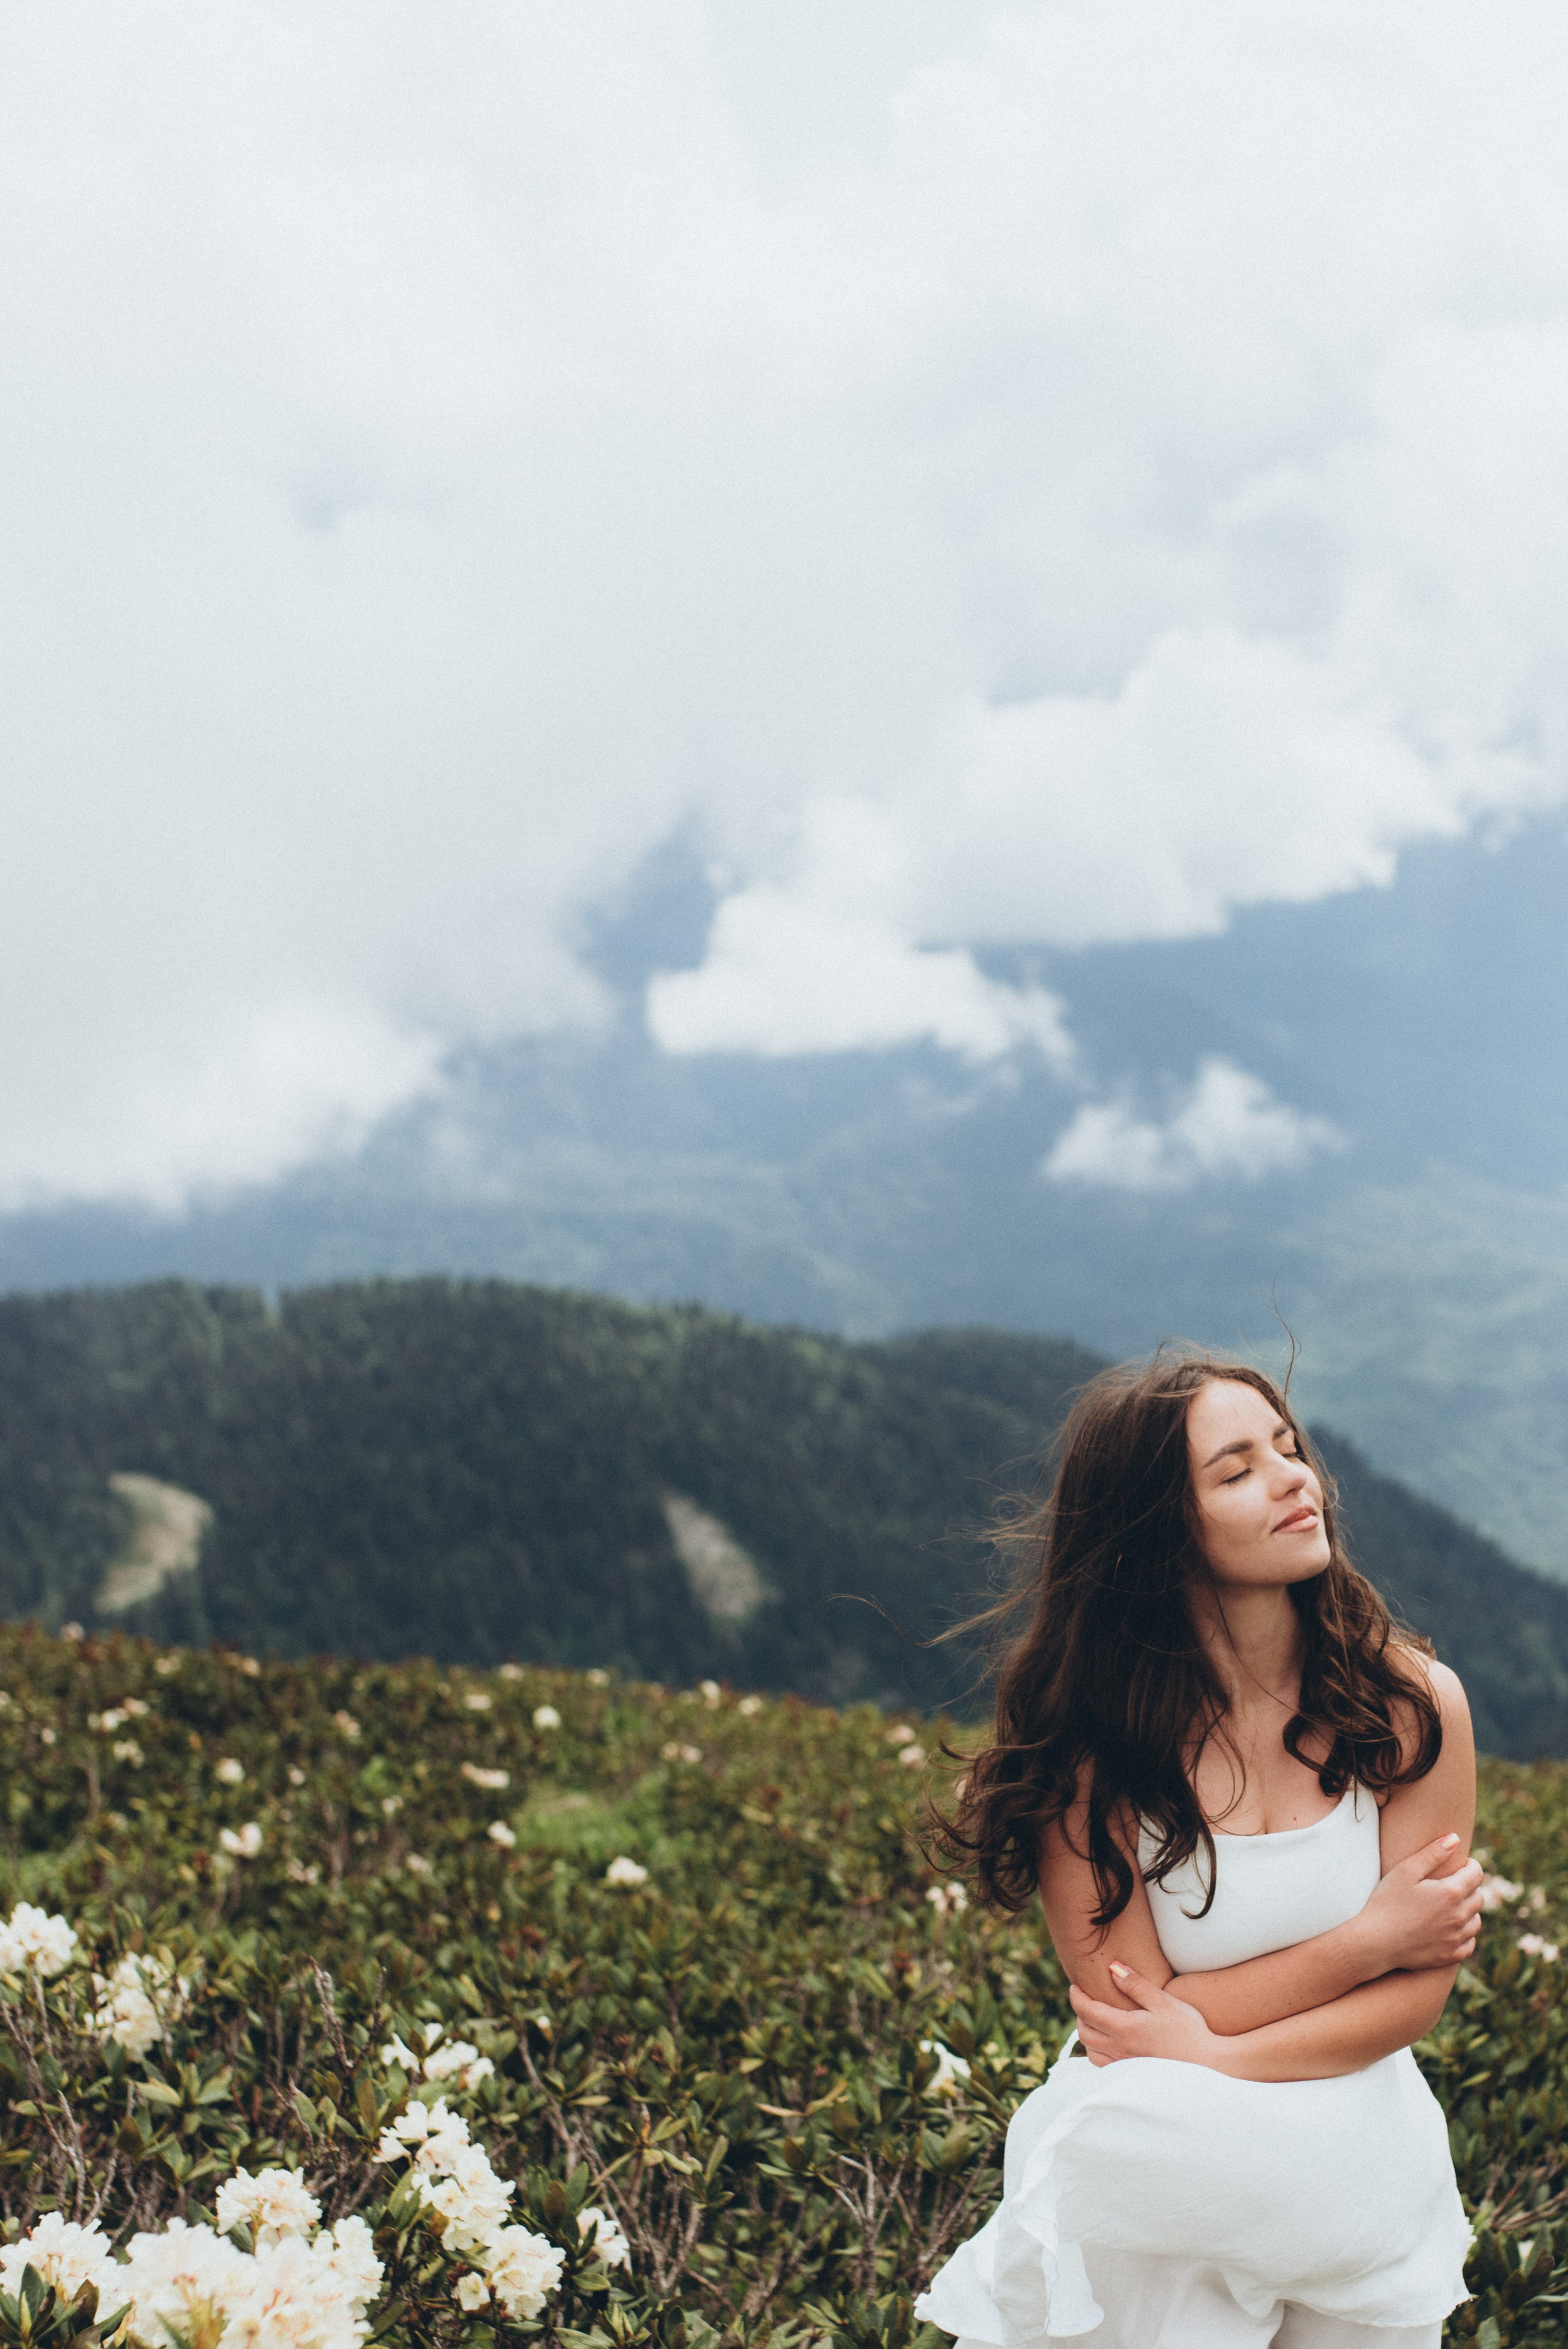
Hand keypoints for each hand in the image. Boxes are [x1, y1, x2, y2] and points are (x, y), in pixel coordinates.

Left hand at [1069, 1963, 1227, 2069]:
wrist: (1209, 2067)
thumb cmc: (1189, 2032)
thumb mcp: (1164, 2002)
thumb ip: (1136, 1984)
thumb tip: (1112, 1968)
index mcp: (1124, 2029)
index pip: (1086, 2012)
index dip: (1076, 1997)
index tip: (1075, 1986)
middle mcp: (1119, 2051)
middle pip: (1084, 2033)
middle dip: (1080, 2014)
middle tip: (1086, 2000)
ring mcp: (1125, 2068)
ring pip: (1091, 2052)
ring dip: (1088, 2034)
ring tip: (1097, 2021)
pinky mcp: (1133, 2079)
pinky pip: (1104, 2067)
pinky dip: (1098, 2052)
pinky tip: (1111, 2044)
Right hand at [1359, 1837, 1483, 1972]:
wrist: (1375, 1942)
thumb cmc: (1387, 1902)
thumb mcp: (1405, 1871)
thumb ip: (1432, 1853)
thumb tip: (1455, 1838)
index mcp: (1451, 1892)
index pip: (1477, 1874)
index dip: (1470, 1865)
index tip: (1459, 1864)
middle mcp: (1460, 1916)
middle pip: (1479, 1896)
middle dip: (1469, 1886)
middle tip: (1450, 1883)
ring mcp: (1457, 1938)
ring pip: (1476, 1920)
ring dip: (1468, 1910)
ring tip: (1449, 1905)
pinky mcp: (1451, 1956)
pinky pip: (1470, 1943)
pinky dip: (1465, 1934)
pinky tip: (1450, 1928)